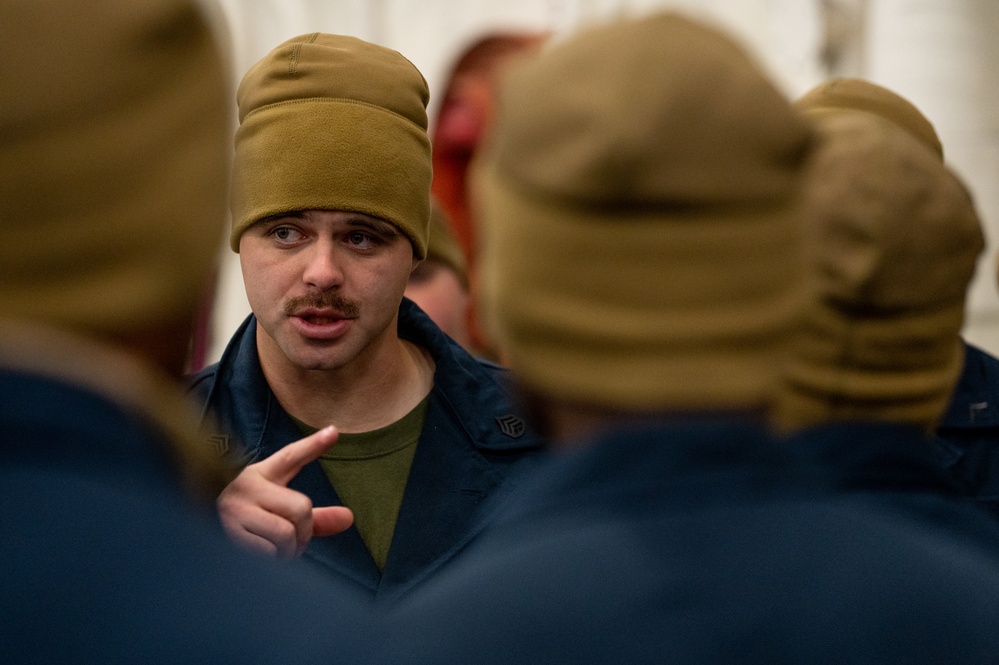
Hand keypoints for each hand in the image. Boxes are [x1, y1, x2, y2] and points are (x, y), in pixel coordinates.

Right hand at [217, 426, 353, 557]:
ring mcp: (235, 510)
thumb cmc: (246, 524)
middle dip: (304, 532)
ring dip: (288, 551)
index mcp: (260, 475)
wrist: (197, 541)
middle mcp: (246, 487)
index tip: (335, 431)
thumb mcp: (278, 513)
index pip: (289, 457)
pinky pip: (269, 553)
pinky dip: (272, 562)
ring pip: (287, 533)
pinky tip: (259, 558)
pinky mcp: (227, 534)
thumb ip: (315, 517)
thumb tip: (349, 518)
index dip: (313, 445)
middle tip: (292, 542)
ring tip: (274, 551)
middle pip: (301, 508)